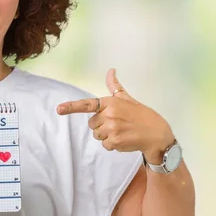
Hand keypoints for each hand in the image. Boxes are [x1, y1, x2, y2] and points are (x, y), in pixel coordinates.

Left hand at [57, 68, 174, 162]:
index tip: (59, 109)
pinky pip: (105, 145)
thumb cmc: (141, 115)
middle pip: (92, 124)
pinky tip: (124, 140)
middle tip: (118, 124)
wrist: (157, 133)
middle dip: (101, 126)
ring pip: (97, 136)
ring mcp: (112, 129)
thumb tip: (111, 70)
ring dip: (107, 136)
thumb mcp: (128, 98)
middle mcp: (109, 115)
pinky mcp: (115, 142)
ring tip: (122, 132)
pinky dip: (113, 145)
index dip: (71, 107)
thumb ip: (115, 86)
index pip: (87, 104)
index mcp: (111, 103)